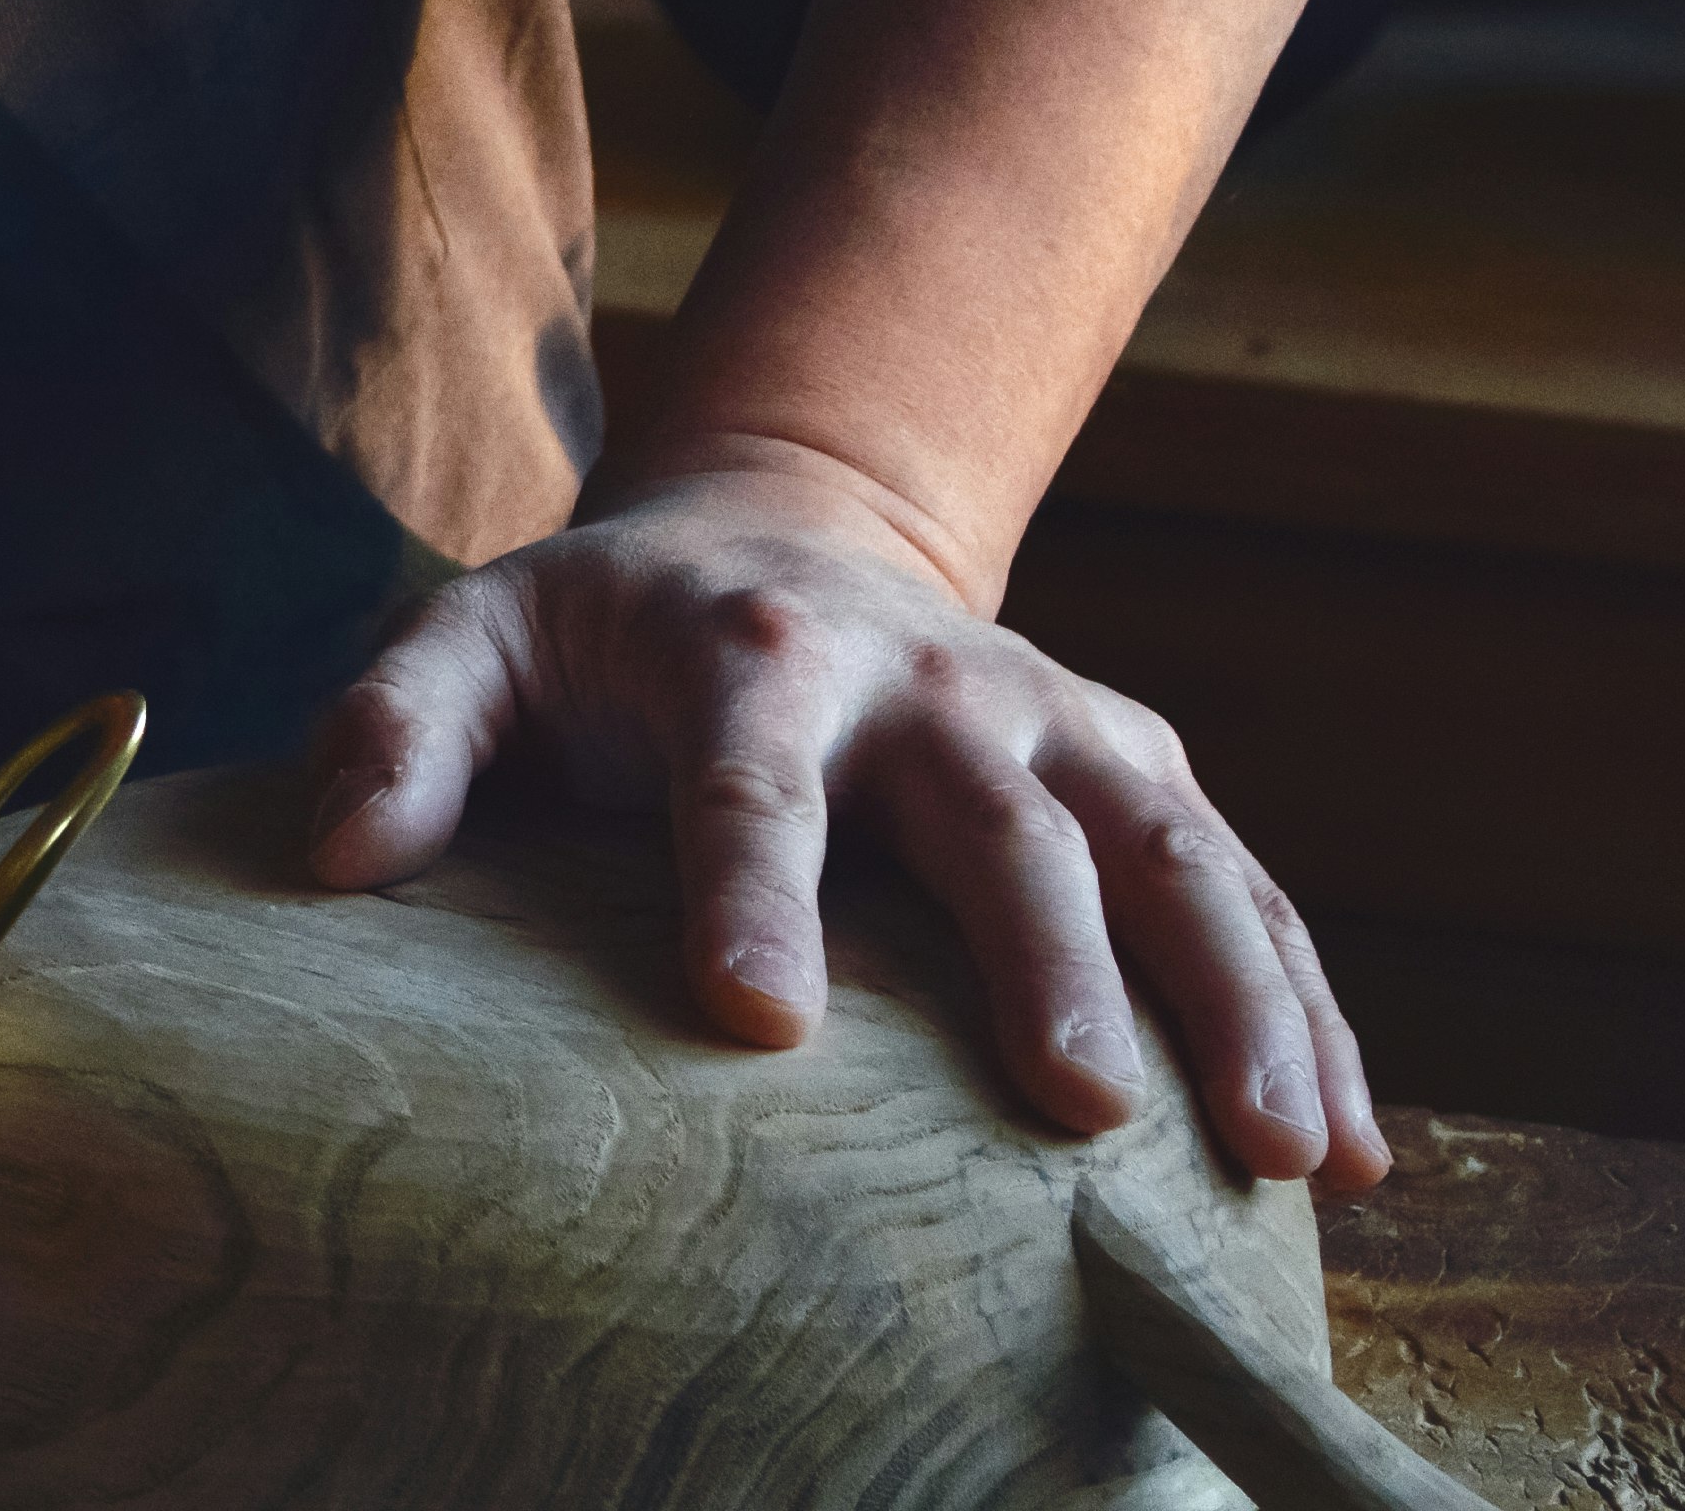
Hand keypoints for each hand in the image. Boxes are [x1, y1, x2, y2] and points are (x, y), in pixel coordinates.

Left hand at [303, 464, 1387, 1191]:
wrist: (779, 531)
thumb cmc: (602, 632)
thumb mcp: (475, 638)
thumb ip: (397, 732)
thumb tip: (340, 859)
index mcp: (752, 654)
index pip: (749, 781)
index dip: (752, 891)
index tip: (757, 1020)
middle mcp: (930, 681)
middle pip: (1001, 823)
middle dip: (1047, 962)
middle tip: (1081, 1107)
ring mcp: (1057, 724)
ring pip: (1173, 854)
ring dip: (1237, 997)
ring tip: (1274, 1153)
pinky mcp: (1135, 771)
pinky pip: (1243, 892)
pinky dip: (1310, 1011)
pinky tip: (1344, 1152)